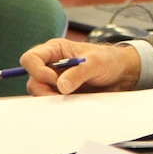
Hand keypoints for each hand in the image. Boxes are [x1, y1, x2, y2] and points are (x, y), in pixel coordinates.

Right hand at [20, 38, 141, 95]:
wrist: (121, 73)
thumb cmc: (109, 60)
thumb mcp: (97, 63)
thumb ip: (79, 72)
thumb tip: (61, 86)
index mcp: (56, 50)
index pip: (31, 58)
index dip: (38, 70)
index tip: (55, 79)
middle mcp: (51, 64)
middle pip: (32, 79)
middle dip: (44, 89)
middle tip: (63, 94)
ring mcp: (55, 79)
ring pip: (39, 92)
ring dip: (51, 98)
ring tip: (71, 97)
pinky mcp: (60, 92)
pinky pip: (50, 100)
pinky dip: (57, 103)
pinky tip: (72, 101)